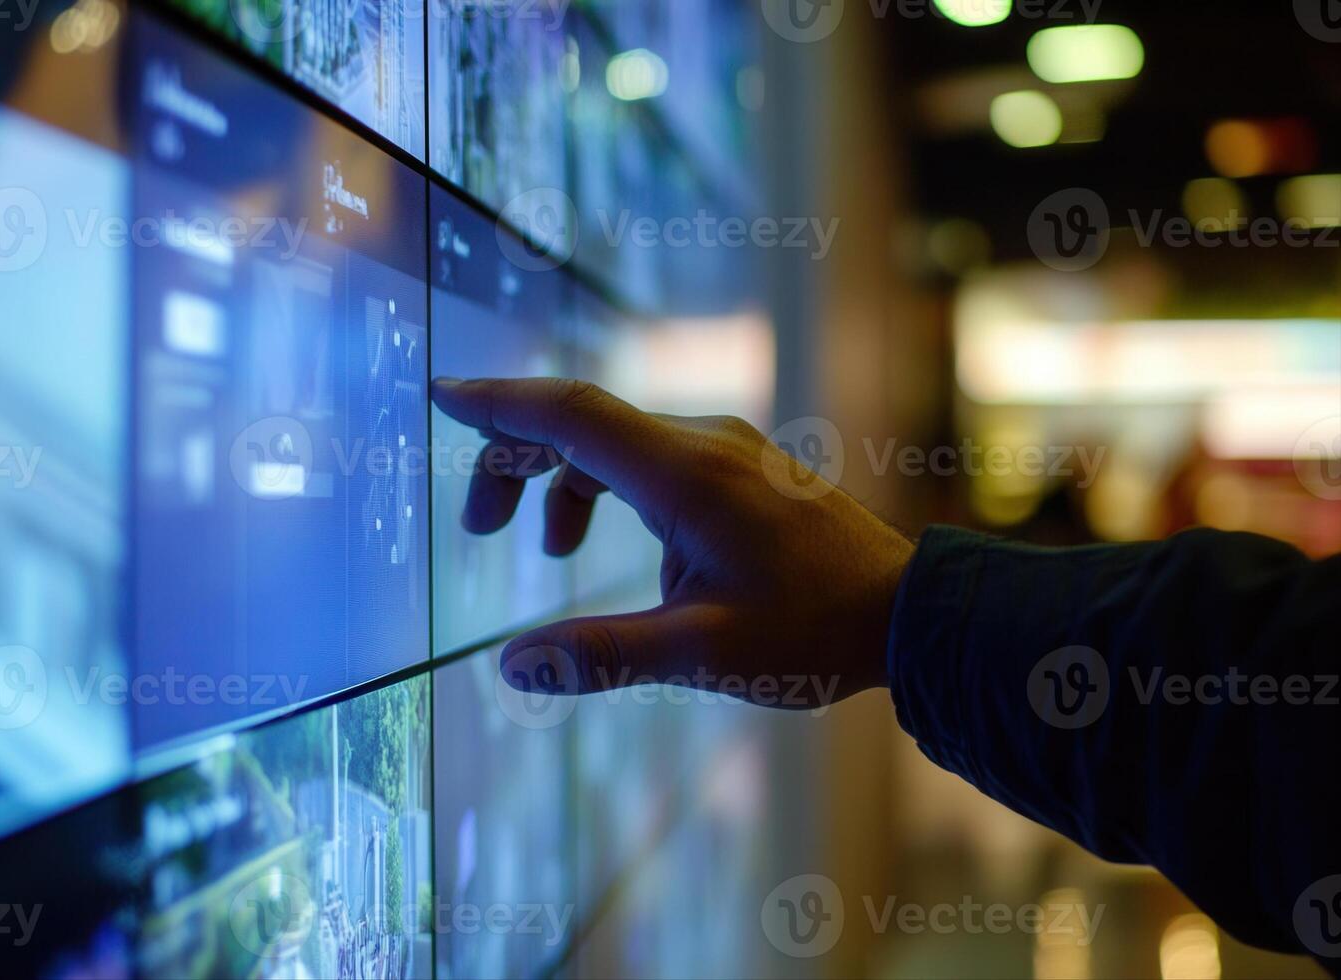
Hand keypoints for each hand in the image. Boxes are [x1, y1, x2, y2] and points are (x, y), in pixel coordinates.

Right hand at [432, 377, 914, 709]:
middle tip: (479, 528)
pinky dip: (613, 490)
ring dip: (567, 483)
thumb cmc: (814, 629)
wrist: (908, 611)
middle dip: (517, 461)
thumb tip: (514, 664)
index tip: (440, 396)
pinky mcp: (744, 469)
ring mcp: (728, 451)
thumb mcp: (702, 653)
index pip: (568, 415)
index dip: (497, 404)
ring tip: (554, 556)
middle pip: (582, 423)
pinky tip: (638, 560)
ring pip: (618, 441)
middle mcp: (703, 444)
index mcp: (684, 475)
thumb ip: (602, 655)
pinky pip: (655, 458)